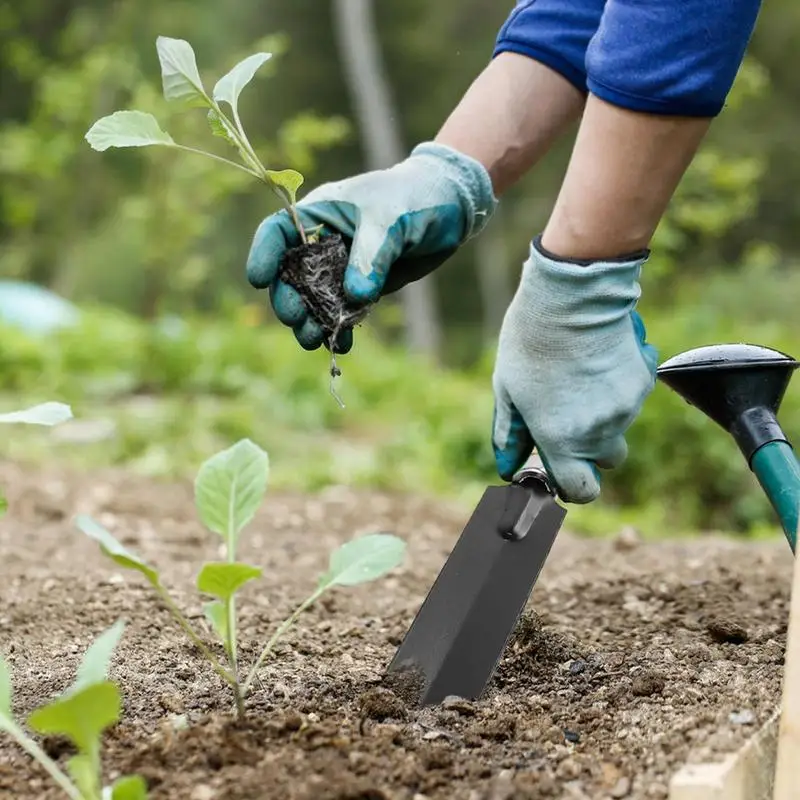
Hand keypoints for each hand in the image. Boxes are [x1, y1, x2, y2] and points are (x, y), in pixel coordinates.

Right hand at [246, 142, 496, 351]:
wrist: (450, 207)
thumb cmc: (414, 198)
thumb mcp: (391, 220)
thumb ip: (370, 257)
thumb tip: (354, 297)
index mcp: (319, 214)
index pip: (277, 232)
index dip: (263, 255)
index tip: (258, 280)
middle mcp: (323, 243)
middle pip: (290, 276)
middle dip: (288, 300)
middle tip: (296, 319)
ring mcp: (342, 268)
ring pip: (314, 300)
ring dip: (311, 321)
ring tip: (314, 340)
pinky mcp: (363, 287)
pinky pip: (344, 312)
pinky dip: (341, 329)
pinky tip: (342, 346)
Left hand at [491, 237, 658, 502]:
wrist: (571, 295)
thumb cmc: (530, 341)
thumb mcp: (507, 388)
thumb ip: (510, 433)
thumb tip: (509, 466)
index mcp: (561, 439)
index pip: (581, 490)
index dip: (572, 486)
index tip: (562, 470)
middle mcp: (598, 431)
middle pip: (605, 461)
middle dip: (589, 449)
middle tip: (568, 417)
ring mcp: (625, 408)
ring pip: (619, 428)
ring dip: (602, 416)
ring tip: (576, 377)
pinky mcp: (643, 382)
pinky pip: (631, 399)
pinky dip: (617, 389)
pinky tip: (595, 361)